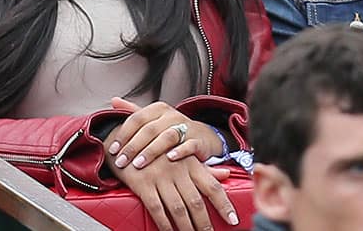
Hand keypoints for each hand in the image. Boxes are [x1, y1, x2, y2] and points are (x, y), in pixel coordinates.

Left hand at [107, 98, 223, 169]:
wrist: (202, 136)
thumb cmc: (171, 129)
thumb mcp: (153, 118)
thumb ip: (134, 111)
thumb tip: (114, 100)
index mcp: (159, 109)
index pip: (137, 118)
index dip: (123, 134)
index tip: (112, 150)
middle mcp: (172, 115)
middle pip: (149, 129)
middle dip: (133, 147)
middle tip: (120, 162)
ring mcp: (187, 127)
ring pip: (167, 136)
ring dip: (151, 151)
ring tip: (138, 164)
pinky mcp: (198, 140)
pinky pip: (189, 145)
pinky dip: (180, 151)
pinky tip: (169, 159)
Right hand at [107, 147, 238, 230]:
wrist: (129, 140)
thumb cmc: (161, 150)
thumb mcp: (185, 155)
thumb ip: (206, 168)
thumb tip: (227, 174)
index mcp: (192, 164)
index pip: (213, 187)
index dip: (224, 205)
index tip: (233, 220)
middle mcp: (179, 171)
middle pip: (196, 202)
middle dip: (204, 223)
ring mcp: (161, 178)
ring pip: (178, 209)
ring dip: (186, 227)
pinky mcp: (144, 185)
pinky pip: (157, 209)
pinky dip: (165, 224)